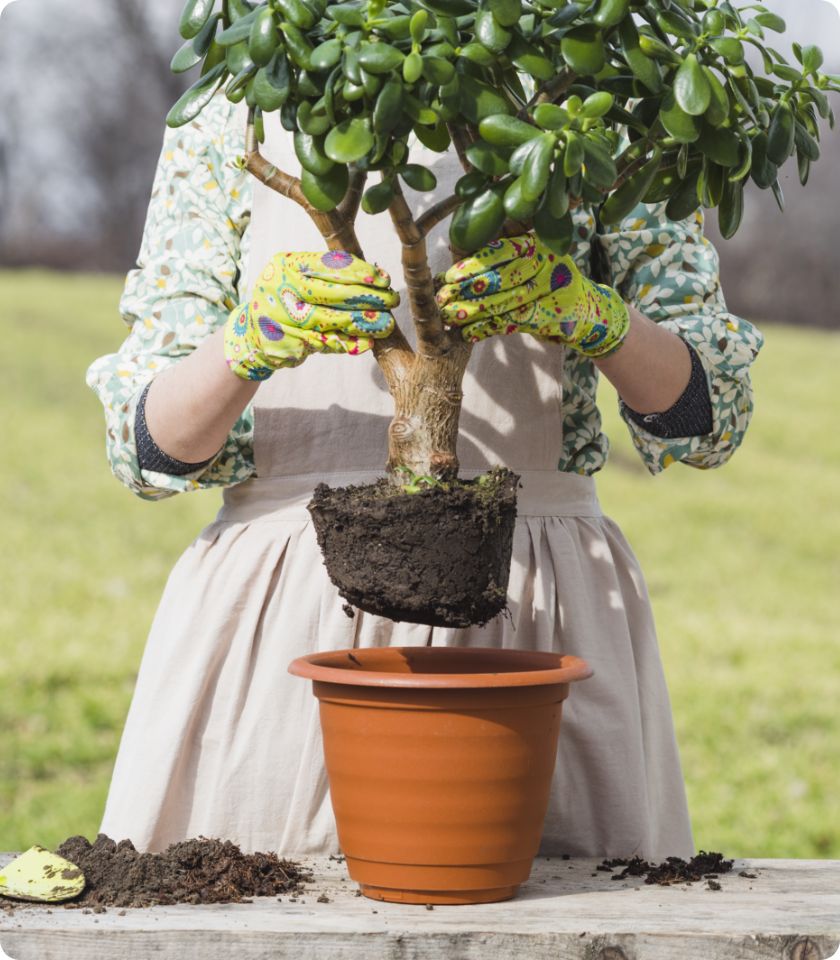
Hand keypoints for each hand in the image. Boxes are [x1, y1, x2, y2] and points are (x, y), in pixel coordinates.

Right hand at [224, 250, 398, 380]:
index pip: (329, 265)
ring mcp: (285, 319)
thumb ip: (328, 274)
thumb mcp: (295, 276)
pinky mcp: (290, 344)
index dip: (360, 272)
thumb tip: (376, 276)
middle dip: (368, 297)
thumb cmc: (284, 299)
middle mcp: (282, 290)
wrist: (252, 333)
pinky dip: (349, 344)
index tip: (384, 279)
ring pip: (333, 320)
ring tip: (387, 324)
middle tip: (393, 300)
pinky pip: (327, 343)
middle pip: (334, 293)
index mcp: (286, 265)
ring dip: (364, 322)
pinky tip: (368, 343)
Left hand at [434, 233, 629, 358]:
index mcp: (538, 244)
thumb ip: (505, 249)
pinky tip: (468, 333)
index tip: (449, 276)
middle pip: (500, 279)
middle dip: (467, 291)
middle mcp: (546, 265)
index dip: (473, 265)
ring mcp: (549, 291)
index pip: (501, 253)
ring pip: (503, 303)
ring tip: (449, 317)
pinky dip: (487, 329)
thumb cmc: (550, 279)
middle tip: (442, 299)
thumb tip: (456, 250)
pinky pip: (511, 323)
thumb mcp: (535, 255)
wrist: (587, 310)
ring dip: (472, 312)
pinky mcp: (547, 316)